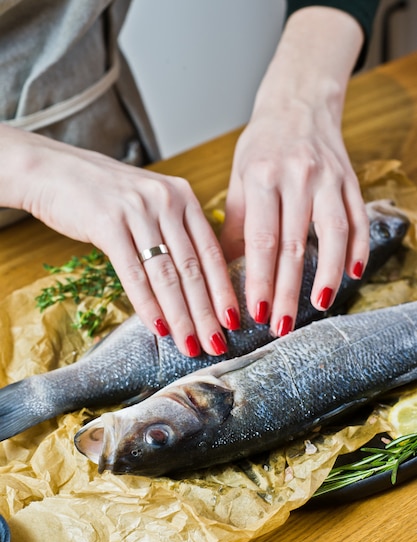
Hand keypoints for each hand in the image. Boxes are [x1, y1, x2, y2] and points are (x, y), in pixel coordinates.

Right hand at [0, 126, 239, 356]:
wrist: (53, 171)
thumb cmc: (105, 195)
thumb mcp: (149, 204)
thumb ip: (174, 233)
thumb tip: (196, 283)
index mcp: (183, 197)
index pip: (211, 252)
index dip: (224, 290)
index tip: (233, 321)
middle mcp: (166, 200)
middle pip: (192, 268)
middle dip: (206, 312)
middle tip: (217, 345)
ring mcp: (137, 210)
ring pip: (166, 274)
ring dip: (180, 316)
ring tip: (190, 344)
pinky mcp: (108, 223)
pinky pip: (133, 273)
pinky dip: (146, 303)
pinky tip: (157, 327)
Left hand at [220, 6, 368, 335]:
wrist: (298, 104)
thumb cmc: (262, 146)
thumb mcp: (239, 178)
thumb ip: (236, 224)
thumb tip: (225, 272)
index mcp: (262, 177)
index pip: (261, 240)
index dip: (259, 280)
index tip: (254, 313)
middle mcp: (298, 177)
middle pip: (294, 245)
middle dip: (287, 291)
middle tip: (281, 326)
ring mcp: (328, 178)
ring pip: (333, 234)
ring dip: (327, 275)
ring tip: (319, 305)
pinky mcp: (350, 180)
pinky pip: (358, 219)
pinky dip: (357, 248)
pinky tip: (351, 274)